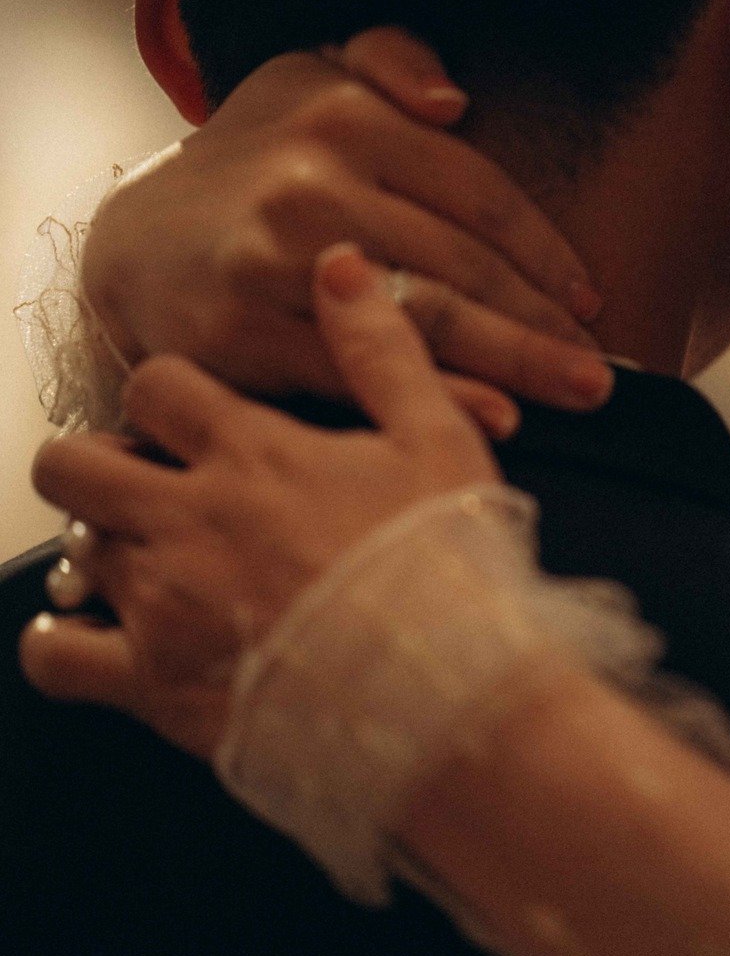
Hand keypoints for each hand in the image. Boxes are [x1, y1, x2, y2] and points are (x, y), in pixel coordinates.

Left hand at [23, 246, 506, 757]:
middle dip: (96, 461)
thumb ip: (381, 348)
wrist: (447, 691)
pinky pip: (55, 656)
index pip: (156, 386)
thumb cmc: (448, 568)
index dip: (165, 396)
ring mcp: (162, 602)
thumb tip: (341, 264)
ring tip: (145, 562)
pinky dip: (58, 643)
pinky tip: (90, 636)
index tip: (191, 419)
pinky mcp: (153, 683)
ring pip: (71, 549)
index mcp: (251, 452)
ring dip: (101, 547)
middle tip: (143, 482)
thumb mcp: (437, 436)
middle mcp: (188, 520)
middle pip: (75, 461)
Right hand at [81, 29, 612, 419]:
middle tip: (601, 367)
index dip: (544, 251)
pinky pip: (358, 369)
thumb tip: (452, 99)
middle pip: (461, 264)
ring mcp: (273, 259)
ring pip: (422, 319)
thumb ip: (391, 56)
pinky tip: (493, 418)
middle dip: (543, 322)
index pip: (477, 193)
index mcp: (343, 115)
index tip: (589, 299)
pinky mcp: (241, 330)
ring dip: (512, 362)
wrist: (134, 241)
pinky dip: (434, 395)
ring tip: (577, 393)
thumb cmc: (255, 161)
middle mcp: (310, 182)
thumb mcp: (311, 76)